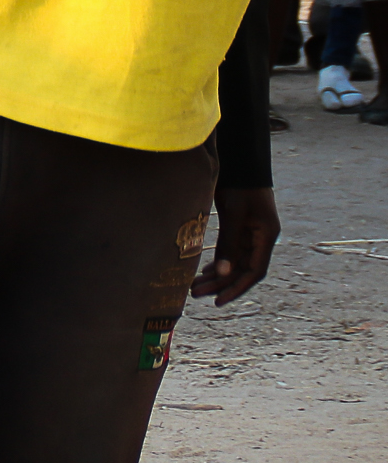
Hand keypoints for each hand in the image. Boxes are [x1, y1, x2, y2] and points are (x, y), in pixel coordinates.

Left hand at [191, 185, 279, 305]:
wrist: (241, 161)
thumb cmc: (239, 184)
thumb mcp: (234, 213)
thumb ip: (230, 243)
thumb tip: (224, 274)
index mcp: (266, 236)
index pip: (254, 272)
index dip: (236, 288)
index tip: (218, 300)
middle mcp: (262, 238)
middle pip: (242, 270)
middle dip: (221, 284)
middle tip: (196, 295)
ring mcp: (252, 233)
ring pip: (235, 262)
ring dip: (217, 275)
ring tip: (195, 287)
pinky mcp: (241, 227)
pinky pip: (232, 251)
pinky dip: (219, 262)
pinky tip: (205, 272)